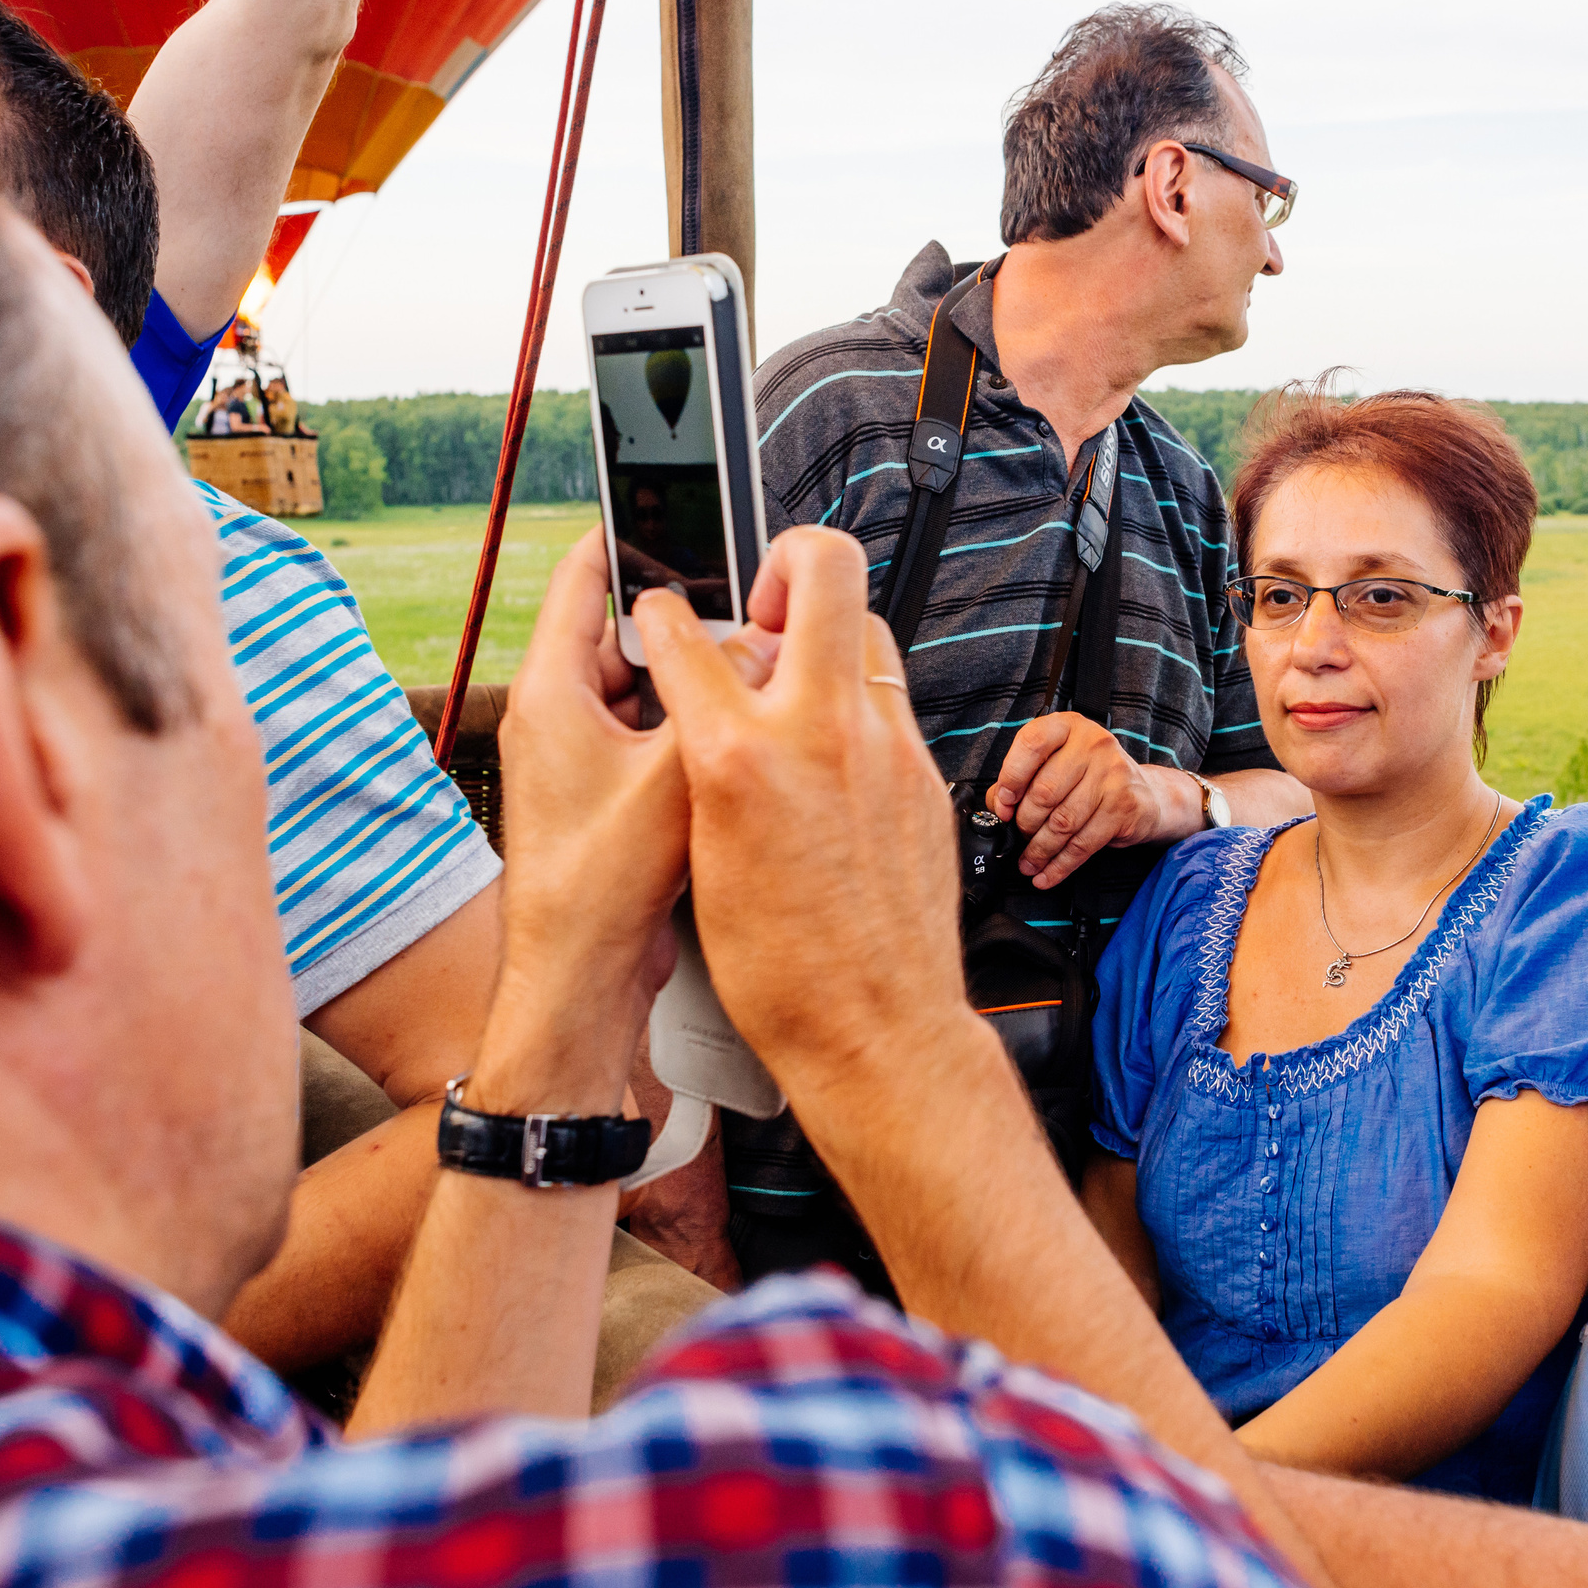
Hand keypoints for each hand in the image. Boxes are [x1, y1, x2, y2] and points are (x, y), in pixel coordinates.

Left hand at [470, 530, 770, 1110]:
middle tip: (745, 598)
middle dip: (687, 618)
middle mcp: (558, 720)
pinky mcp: (609, 802)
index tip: (672, 503)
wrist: (577, 988)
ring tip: (749, 669)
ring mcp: (582, 763)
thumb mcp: (676, 774)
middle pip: (627, 634)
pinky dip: (695, 729)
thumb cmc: (596, 893)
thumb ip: (721, 701)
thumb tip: (761, 648)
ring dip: (696, 680)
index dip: (629, 533)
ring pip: (648, 689)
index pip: (583, 578)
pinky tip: (737, 739)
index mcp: (550, 695)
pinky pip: (657, 738)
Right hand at [633, 528, 978, 1101]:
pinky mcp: (925, 774)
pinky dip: (853, 703)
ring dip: (825, 634)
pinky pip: (888, 700)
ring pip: (865, 629)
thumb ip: (710, 758)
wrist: (875, 1030)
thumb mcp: (704, 856)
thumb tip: (708, 704)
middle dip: (786, 556)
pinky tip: (828, 750)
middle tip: (762, 602)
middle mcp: (823, 732)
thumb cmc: (781, 972)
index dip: (665, 614)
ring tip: (791, 679)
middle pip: (825, 566)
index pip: (690, 633)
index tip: (663, 615)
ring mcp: (887, 746)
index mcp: (741, 758)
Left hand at [990, 712, 1196, 887]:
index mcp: (1067, 726)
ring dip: (1040, 850)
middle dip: (1025, 823)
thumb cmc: (1089, 778)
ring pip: (1063, 822)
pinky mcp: (1123, 806)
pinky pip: (1083, 844)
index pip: (1032, 743)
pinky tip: (1046, 875)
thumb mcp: (1055, 765)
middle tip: (1019, 837)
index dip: (1011, 777)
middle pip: (1045, 791)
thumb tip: (999, 806)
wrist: (1144, 794)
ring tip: (1028, 863)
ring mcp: (1112, 774)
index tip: (1004, 804)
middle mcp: (1092, 744)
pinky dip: (1060, 865)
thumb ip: (1022, 779)